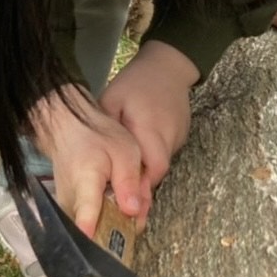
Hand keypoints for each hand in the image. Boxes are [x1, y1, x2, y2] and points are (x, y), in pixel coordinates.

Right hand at [28, 85, 144, 236]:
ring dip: (117, 222)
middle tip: (139, 209)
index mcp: (85, 180)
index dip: (91, 229)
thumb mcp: (125, 152)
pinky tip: (119, 203)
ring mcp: (66, 207)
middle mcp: (70, 199)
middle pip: (97, 227)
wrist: (70, 130)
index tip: (92, 249)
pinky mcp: (68, 211)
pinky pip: (91, 222)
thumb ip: (129, 181)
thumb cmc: (99, 137)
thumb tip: (132, 211)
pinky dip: (108, 218)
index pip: (86, 211)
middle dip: (122, 227)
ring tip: (130, 200)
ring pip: (96, 227)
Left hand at [99, 40, 198, 226]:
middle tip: (126, 211)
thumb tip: (95, 158)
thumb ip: (107, 128)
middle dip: (142, 192)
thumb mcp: (112, 99)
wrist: (169, 65)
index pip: (153, 167)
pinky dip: (152, 164)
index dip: (140, 189)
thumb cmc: (136, 82)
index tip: (126, 207)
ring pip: (162, 167)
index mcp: (150, 127)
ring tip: (128, 194)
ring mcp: (178, 136)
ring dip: (146, 178)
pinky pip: (166, 156)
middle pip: (159, 173)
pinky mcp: (181, 136)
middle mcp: (169, 135)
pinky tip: (139, 168)